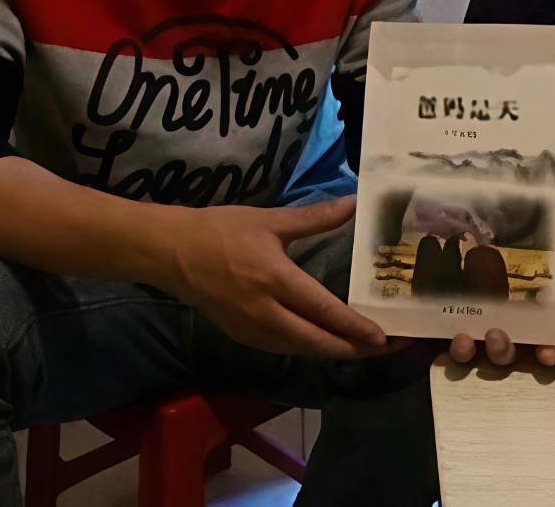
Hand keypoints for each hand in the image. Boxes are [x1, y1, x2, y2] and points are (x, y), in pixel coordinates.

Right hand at [154, 195, 389, 359]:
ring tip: (358, 348)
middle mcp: (265, 313)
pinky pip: (281, 348)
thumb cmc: (221, 230)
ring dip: (330, 351)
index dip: (355, 328)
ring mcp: (251, 330)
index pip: (324, 311)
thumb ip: (314, 217)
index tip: (382, 338)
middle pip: (316, 342)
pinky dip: (306, 348)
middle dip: (351, 349)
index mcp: (276, 281)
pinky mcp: (240, 336)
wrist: (171, 252)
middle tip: (382, 349)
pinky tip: (321, 342)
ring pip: (299, 349)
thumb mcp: (270, 219)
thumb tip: (352, 203)